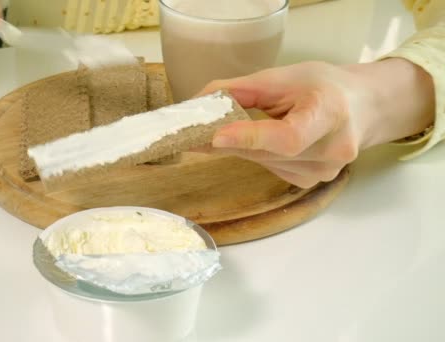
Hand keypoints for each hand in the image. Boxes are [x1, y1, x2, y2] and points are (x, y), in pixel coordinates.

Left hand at [197, 59, 433, 187]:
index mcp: (329, 114)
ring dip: (242, 147)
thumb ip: (240, 90)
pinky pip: (270, 169)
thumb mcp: (284, 76)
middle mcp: (332, 149)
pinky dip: (257, 154)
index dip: (250, 138)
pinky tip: (264, 140)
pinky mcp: (312, 182)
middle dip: (228, 141)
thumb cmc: (324, 86)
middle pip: (268, 152)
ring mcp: (324, 172)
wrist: (362, 106)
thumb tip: (198, 103)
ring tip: (237, 128)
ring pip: (264, 162)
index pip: (288, 137)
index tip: (216, 136)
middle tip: (193, 133)